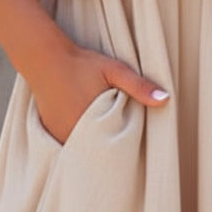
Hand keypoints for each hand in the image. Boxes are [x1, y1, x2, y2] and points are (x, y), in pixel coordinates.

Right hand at [28, 43, 169, 145]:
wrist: (46, 58)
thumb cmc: (82, 64)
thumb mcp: (115, 70)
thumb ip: (139, 86)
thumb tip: (165, 99)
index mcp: (90, 125)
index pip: (111, 150)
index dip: (122, 151)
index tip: (131, 151)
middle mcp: (71, 135)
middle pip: (96, 152)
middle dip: (108, 150)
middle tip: (120, 148)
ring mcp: (59, 135)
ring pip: (81, 149)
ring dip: (92, 146)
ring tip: (104, 139)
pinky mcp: (50, 131)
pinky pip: (69, 143)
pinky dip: (79, 140)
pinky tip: (87, 132)